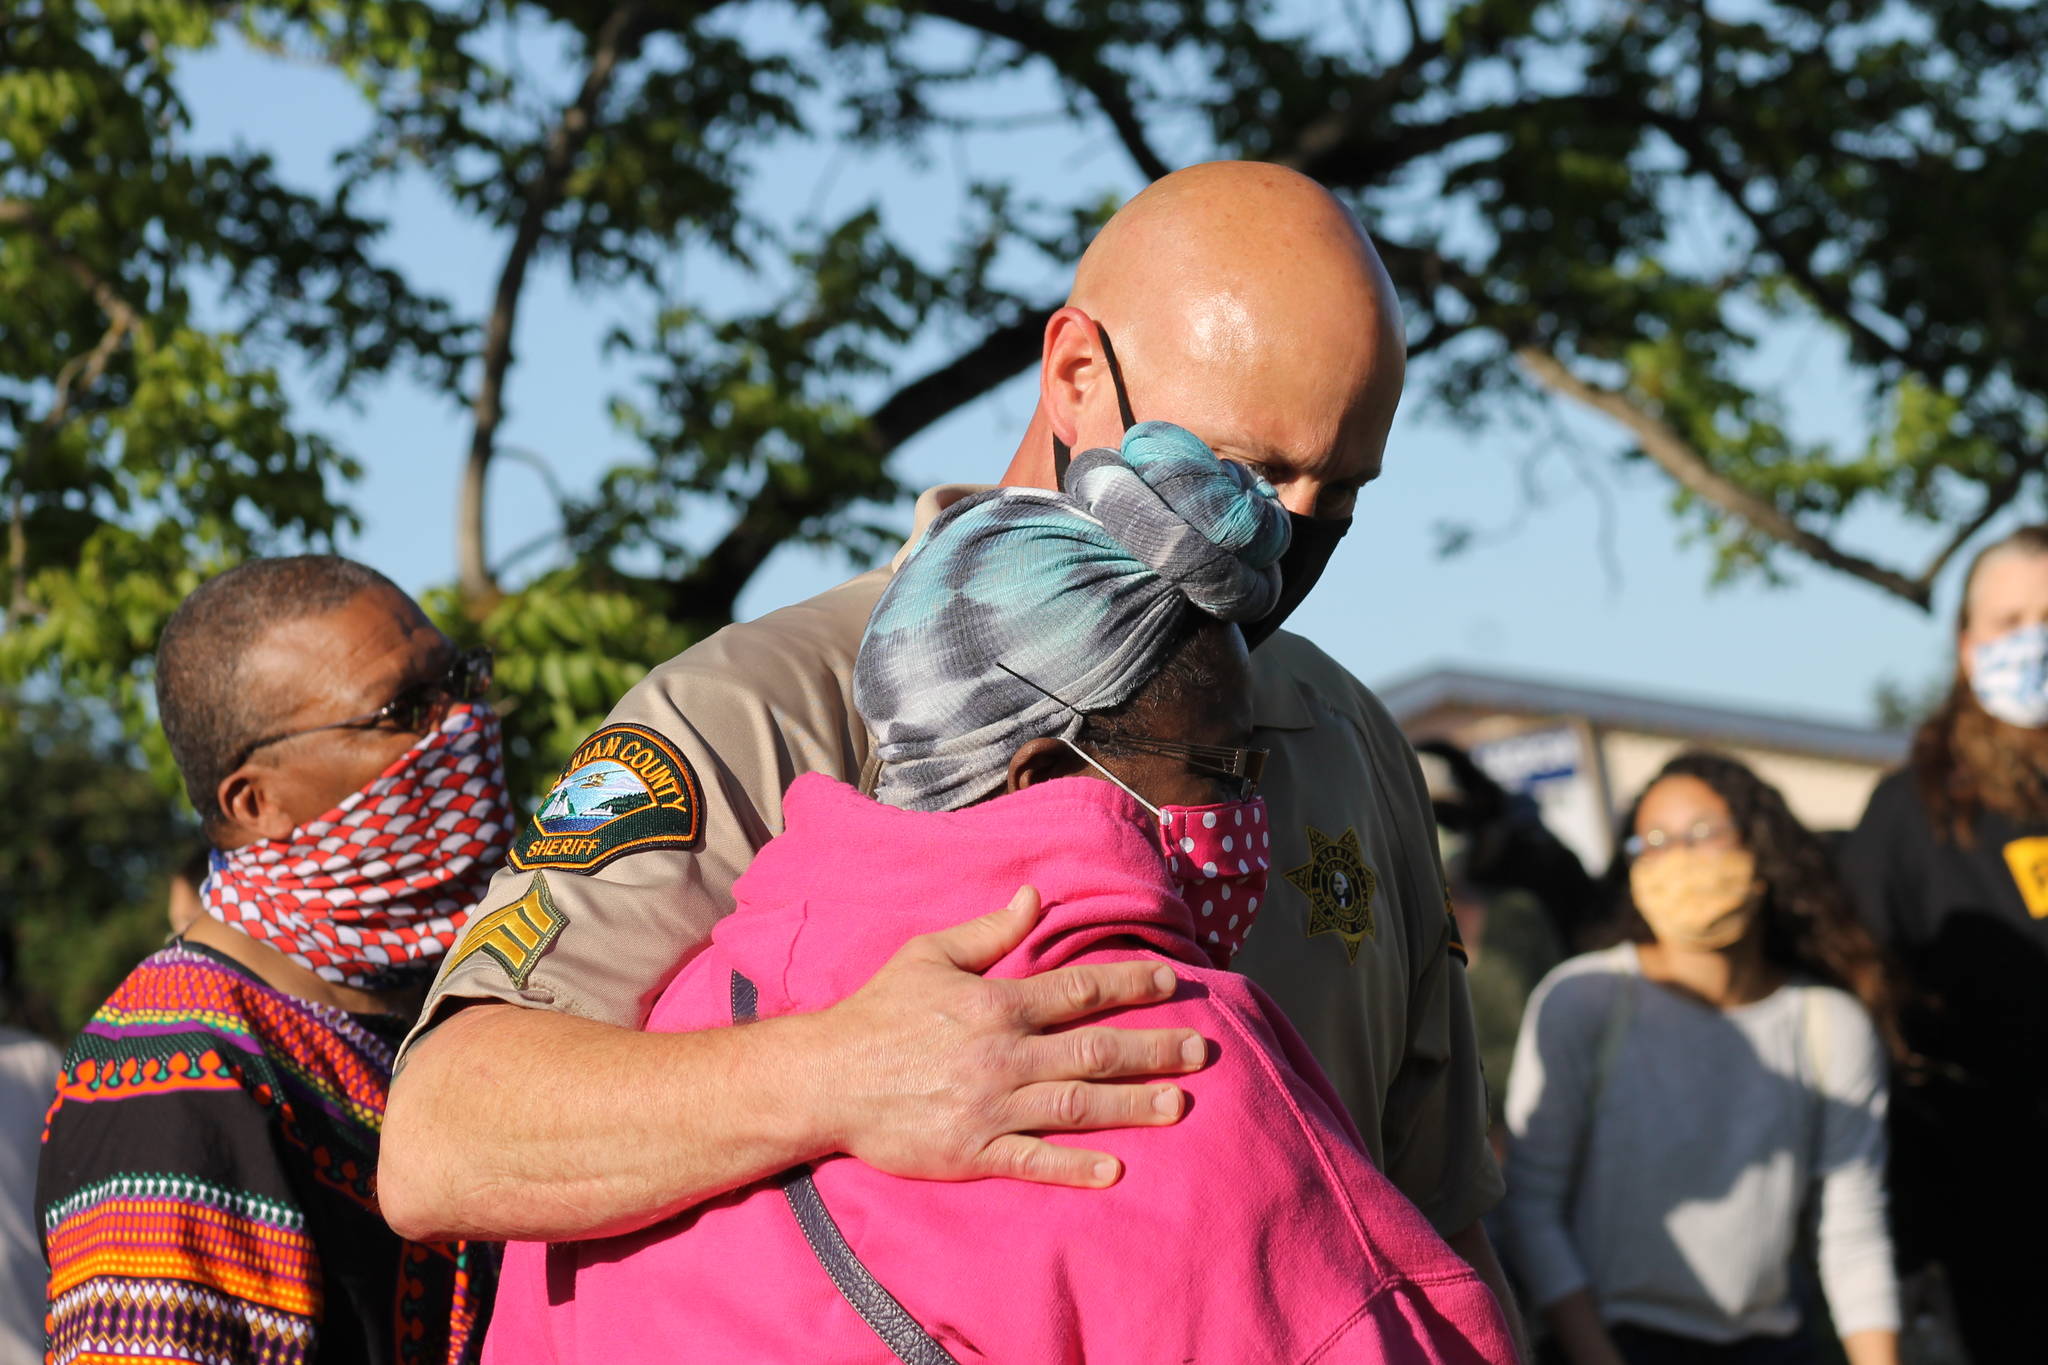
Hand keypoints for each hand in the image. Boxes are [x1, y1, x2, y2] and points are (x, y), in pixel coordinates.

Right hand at [805, 885, 1206, 1187]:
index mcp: (996, 1004)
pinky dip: (1074, 1166)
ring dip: (1133, 1105)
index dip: (1130, 984)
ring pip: (1077, 1105)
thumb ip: (989, 932)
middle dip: (1153, 1048)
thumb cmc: (877, 1012)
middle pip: (1095, 1049)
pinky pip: (1032, 1161)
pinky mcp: (972, 1153)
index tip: (1173, 981)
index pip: (1079, 990)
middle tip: (1201, 1050)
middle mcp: (1002, 1056)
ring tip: (1180, 1105)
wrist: (825, 1078)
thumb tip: (1035, 897)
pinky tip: (1114, 1169)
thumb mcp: (929, 954)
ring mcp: (990, 1108)